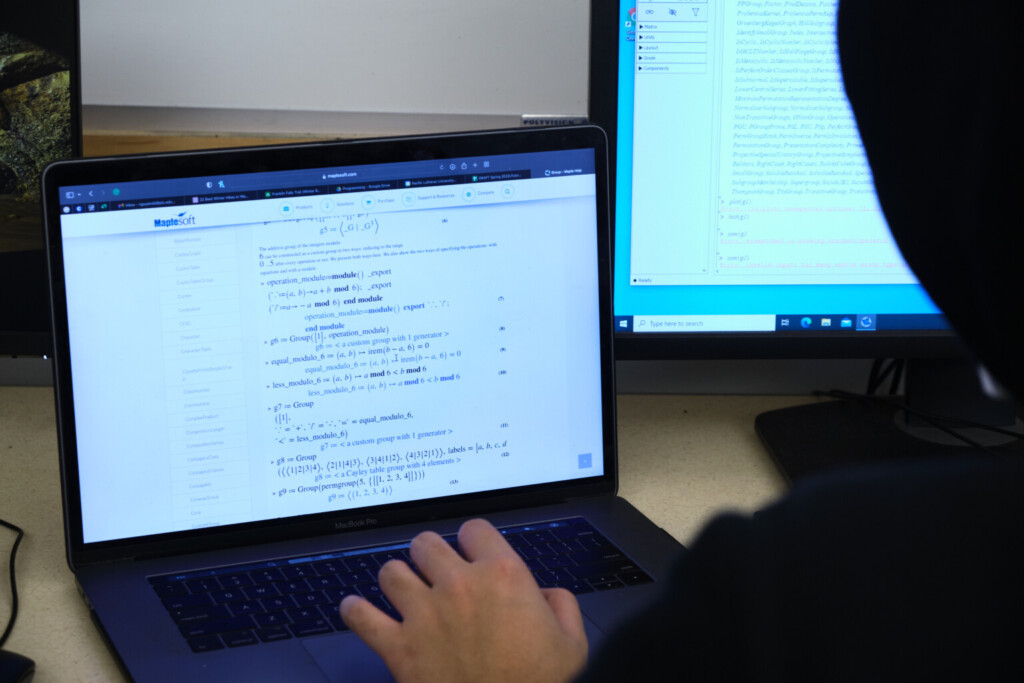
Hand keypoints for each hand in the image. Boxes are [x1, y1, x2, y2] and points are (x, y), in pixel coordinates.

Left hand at [340, 518, 587, 682]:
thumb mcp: (571, 642)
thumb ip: (561, 605)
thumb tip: (547, 595)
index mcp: (502, 575)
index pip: (474, 529)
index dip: (474, 541)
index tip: (472, 553)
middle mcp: (458, 586)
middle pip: (426, 544)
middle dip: (430, 555)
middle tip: (436, 571)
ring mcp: (423, 614)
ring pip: (391, 571)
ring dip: (398, 579)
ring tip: (404, 589)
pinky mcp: (398, 647)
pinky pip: (361, 617)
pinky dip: (355, 611)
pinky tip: (356, 609)